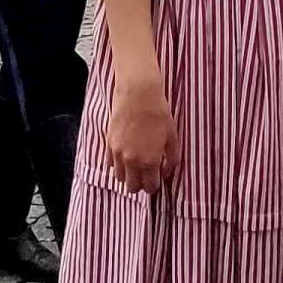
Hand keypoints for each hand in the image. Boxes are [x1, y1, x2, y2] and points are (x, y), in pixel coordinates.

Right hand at [106, 71, 178, 192]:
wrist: (138, 94)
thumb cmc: (158, 113)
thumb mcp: (172, 137)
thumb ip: (172, 159)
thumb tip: (166, 173)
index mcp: (149, 162)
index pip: (150, 187)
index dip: (154, 185)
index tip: (156, 178)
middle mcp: (131, 161)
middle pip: (132, 188)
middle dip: (140, 184)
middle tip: (146, 174)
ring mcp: (118, 153)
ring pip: (120, 178)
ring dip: (128, 175)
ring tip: (136, 164)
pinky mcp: (109, 144)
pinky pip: (110, 163)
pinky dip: (118, 163)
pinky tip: (126, 154)